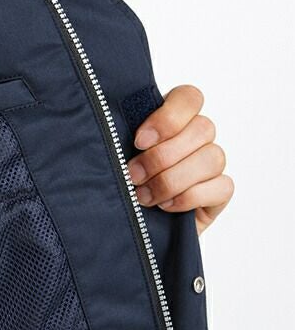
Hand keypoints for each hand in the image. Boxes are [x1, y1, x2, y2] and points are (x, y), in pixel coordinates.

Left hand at [127, 85, 233, 234]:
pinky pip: (222, 186)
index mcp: (171, 122)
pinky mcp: (218, 194)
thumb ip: (118, 140)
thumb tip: (108, 132)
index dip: (168, 117)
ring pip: (212, 157)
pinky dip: (190, 197)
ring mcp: (210, 167)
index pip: (189, 98)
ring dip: (172, 179)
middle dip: (162, 156)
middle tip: (133, 176)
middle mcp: (195, 140)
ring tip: (143, 197)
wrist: (125, 232)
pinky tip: (166, 206)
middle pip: (202, 128)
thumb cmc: (116, 189)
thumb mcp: (113, 161)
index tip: (139, 141)